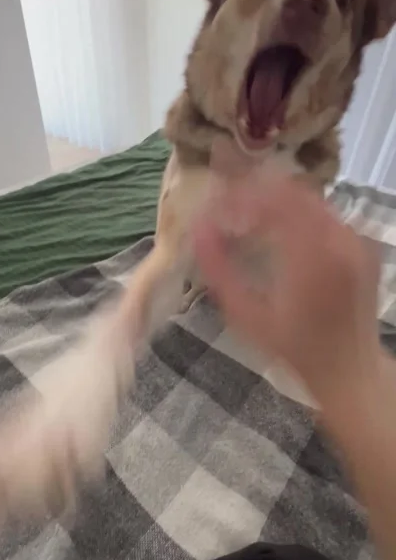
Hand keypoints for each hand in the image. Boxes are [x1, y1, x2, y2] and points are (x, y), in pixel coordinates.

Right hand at [193, 165, 381, 407]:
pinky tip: (278, 234)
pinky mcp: (363, 246)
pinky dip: (299, 215)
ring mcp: (355, 240)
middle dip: (255, 191)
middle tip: (226, 207)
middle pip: (291, 190)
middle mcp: (338, 237)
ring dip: (276, 201)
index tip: (214, 202)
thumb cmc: (293, 349)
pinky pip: (326, 215)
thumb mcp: (246, 315)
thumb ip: (218, 270)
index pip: (271, 196)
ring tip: (248, 220)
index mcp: (310, 253)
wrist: (349, 370)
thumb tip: (196, 229)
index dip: (239, 191)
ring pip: (310, 199)